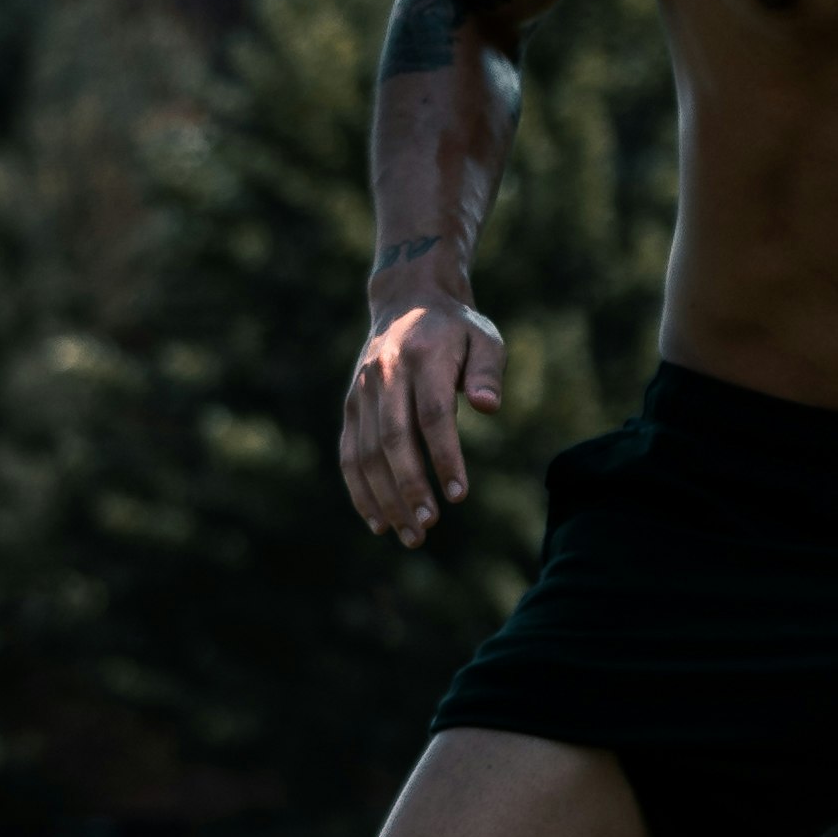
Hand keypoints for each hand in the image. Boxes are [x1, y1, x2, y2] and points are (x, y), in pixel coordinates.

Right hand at [341, 292, 506, 543]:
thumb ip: (488, 371)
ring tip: (411, 535)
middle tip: (430, 524)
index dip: (444, 456)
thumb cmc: (456, 329)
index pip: (431, 415)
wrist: (406, 301)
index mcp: (421, 357)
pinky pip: (349, 454)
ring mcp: (362, 392)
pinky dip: (360, 491)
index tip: (459, 494)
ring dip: (386, 499)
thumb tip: (487, 407)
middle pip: (393, 440)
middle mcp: (384, 374)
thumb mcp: (484, 337)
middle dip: (410, 487)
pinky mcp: (350, 406)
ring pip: (367, 453)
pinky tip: (379, 523)